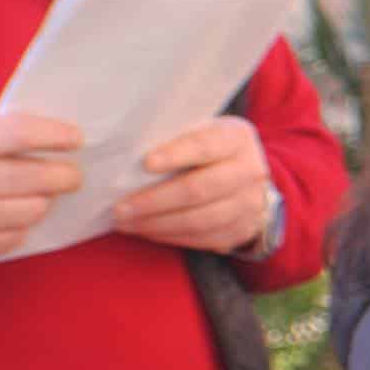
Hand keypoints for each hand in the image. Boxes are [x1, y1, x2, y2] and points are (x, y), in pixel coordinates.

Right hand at [0, 114, 82, 268]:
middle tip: (70, 174)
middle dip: (66, 175)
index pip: (21, 134)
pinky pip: (19, 235)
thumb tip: (42, 137)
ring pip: (37, 208)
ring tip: (32, 194)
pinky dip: (19, 225)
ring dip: (41, 200)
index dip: (56, 135)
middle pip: (41, 176)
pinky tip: (7, 216)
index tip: (75, 138)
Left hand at [115, 116, 273, 254]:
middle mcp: (250, 171)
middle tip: (120, 208)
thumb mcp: (203, 131)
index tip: (146, 163)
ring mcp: (249, 204)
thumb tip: (127, 156)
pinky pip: (202, 238)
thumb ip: (175, 137)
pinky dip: (169, 236)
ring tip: (125, 223)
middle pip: (199, 189)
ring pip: (199, 220)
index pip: (206, 146)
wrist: (247, 175)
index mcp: (237, 138)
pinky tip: (145, 230)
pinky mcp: (241, 230)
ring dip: (157, 223)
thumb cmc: (210, 149)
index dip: (176, 154)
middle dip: (155, 200)